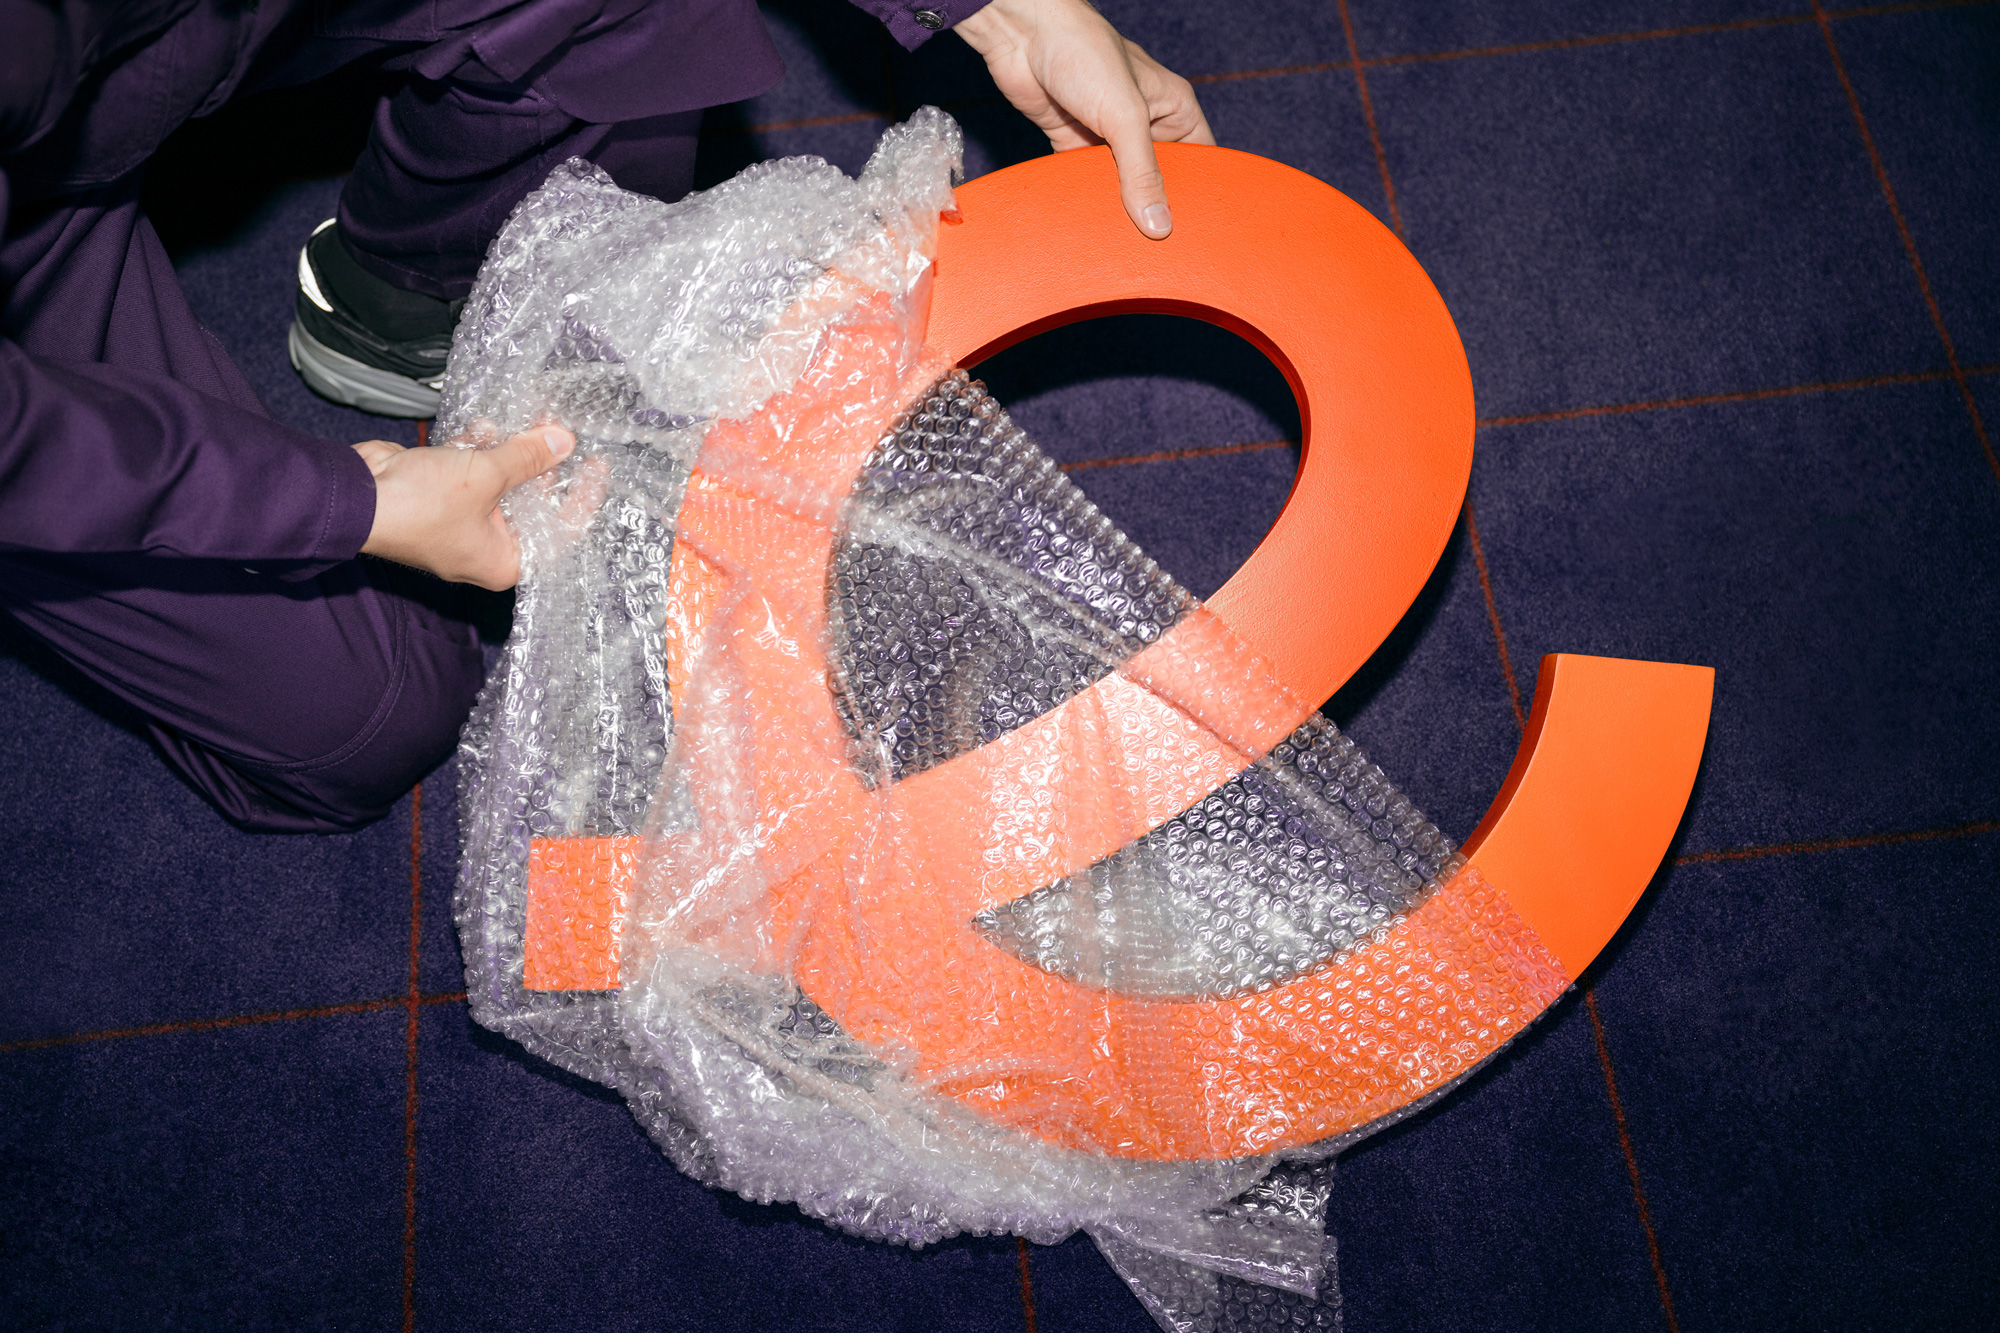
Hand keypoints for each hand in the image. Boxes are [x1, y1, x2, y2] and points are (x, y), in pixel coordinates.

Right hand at [353, 424, 574, 589]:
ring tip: (521, 423)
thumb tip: (563, 442)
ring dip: (508, 452)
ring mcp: (462, 521)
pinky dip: (477, 451)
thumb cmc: (417, 506)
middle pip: (532, 505)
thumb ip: (527, 459)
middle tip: (558, 433)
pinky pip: (472, 472)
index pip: (561, 532)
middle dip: (542, 466)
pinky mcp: (441, 497)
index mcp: (504, 561)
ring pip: (502, 483)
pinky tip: (480, 429)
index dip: (582, 498)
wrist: (353, 496)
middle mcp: (485, 547)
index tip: (594, 465)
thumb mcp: (484, 477)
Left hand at [954, 0, 1214, 238]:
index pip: (1199, 161)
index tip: (1196, 234)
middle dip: (1154, 208)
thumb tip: (1159, 226)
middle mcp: (1145, 123)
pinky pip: (1086, 180)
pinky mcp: (1073, 141)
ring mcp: (1108, 134)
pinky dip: (1086, 198)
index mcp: (1174, 108)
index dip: (1199, 195)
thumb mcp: (1124, 117)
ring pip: (1120, 184)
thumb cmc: (1083, 53)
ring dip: (1117, 207)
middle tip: (1157, 250)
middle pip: (1158, 179)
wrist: (1021, 34)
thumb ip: (1142, 173)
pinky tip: (1089, 224)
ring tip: (1123, 246)